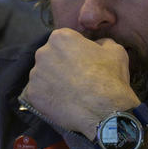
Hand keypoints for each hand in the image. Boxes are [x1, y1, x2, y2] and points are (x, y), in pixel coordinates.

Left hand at [21, 29, 140, 138]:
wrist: (105, 111)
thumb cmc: (110, 78)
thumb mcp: (115, 51)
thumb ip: (102, 42)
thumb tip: (97, 44)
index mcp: (61, 37)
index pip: (64, 41)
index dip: (73, 52)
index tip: (82, 63)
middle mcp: (43, 53)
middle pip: (50, 57)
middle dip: (60, 65)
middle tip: (75, 79)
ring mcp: (35, 74)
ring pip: (43, 75)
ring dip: (52, 81)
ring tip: (69, 92)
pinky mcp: (32, 94)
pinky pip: (39, 93)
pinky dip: (48, 97)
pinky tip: (62, 102)